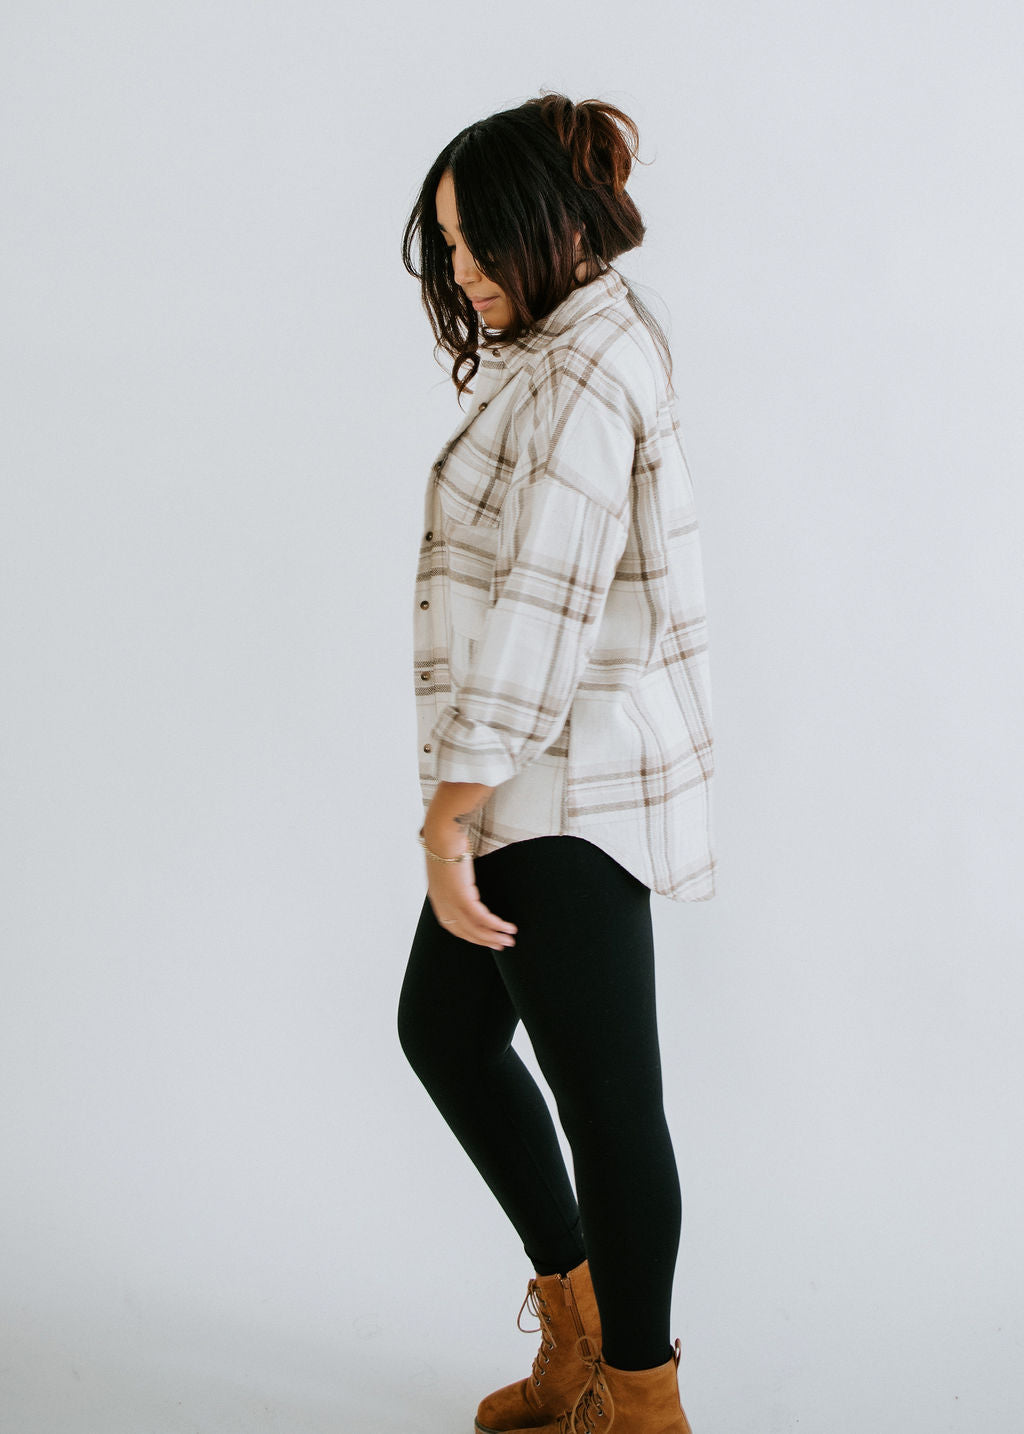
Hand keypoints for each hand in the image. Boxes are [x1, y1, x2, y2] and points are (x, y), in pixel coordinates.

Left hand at [422, 825, 517, 952]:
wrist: (442, 834)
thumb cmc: (446, 844)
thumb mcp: (448, 866)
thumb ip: (456, 876)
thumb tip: (465, 874)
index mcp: (438, 899)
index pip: (454, 927)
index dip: (471, 936)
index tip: (484, 939)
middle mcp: (443, 905)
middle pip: (465, 932)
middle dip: (484, 941)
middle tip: (501, 945)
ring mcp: (451, 903)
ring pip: (475, 928)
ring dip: (494, 936)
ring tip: (509, 941)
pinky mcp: (462, 897)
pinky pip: (481, 917)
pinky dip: (495, 925)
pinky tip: (507, 927)